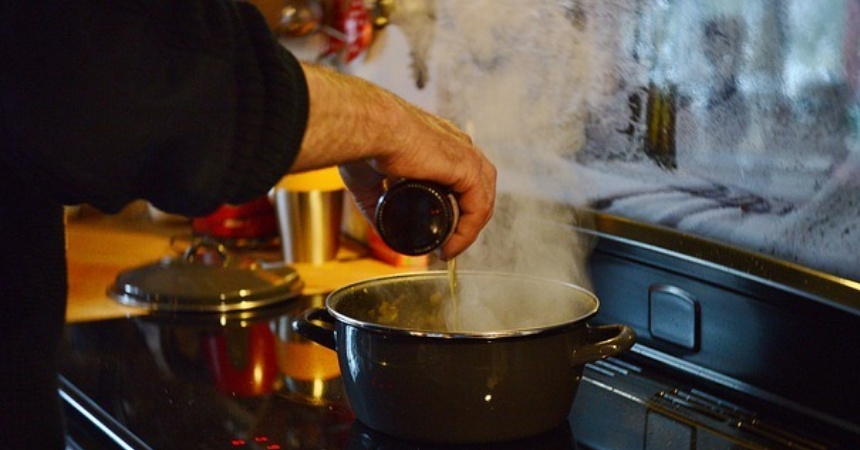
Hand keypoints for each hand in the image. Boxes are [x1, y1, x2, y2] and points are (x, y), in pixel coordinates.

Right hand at [291, 63, 495, 258]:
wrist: (367, 128)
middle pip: (478, 189)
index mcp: (437, 143)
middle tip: (448, 244)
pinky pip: (479, 206)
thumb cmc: (363, 143)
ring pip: (483, 198)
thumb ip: (375, 200)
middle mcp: (456, 144)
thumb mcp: (369, 179)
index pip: (460, 177)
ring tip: (450, 249)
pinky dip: (468, 230)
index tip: (439, 233)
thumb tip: (378, 225)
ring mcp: (464, 153)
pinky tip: (451, 246)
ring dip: (470, 228)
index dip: (455, 207)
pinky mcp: (467, 165)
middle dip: (467, 220)